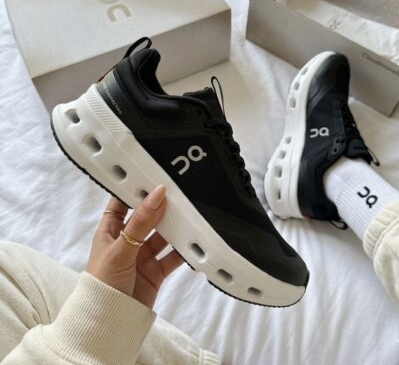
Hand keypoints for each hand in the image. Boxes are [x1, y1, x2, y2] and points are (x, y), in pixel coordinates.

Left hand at [87, 185, 182, 307]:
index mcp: (110, 231)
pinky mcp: (156, 271)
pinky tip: (194, 241)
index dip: (134, 189)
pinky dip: (183, 250)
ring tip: (190, 213)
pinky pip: (172, 256)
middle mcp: (127, 240)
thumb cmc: (104, 282)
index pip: (121, 203)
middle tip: (178, 192)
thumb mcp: (120, 249)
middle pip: (146, 217)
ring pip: (162, 235)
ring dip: (174, 227)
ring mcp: (142, 256)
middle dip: (161, 206)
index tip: (151, 174)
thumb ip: (140, 222)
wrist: (109, 323)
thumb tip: (157, 193)